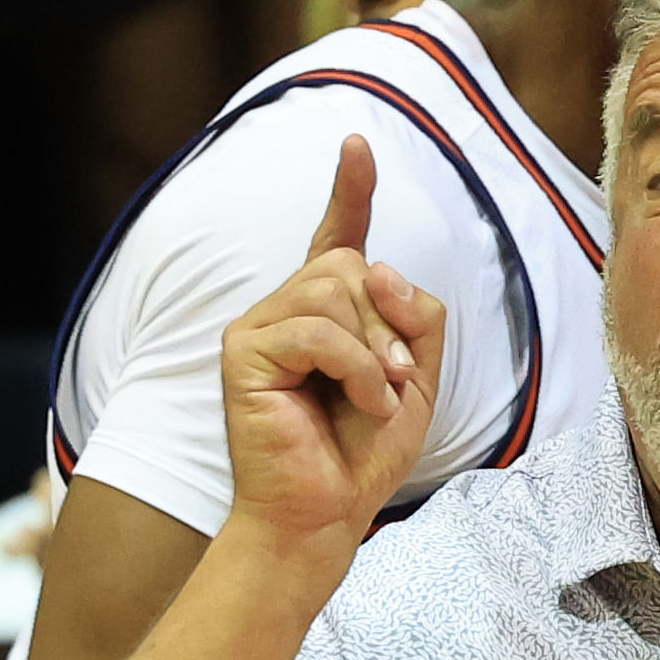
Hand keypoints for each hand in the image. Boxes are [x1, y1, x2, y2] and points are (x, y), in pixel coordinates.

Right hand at [220, 137, 449, 562]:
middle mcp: (286, 309)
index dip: (350, 191)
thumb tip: (379, 266)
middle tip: (394, 381)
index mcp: (326, 313)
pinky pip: (318, 328)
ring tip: (375, 398)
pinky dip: (356, 366)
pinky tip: (362, 402)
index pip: (337, 237)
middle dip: (390, 322)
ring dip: (376, 349)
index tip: (357, 145)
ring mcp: (259, 325)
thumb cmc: (362, 453)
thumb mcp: (417, 378)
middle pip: (352, 265)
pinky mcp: (243, 350)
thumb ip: (416, 317)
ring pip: (337, 288)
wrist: (326, 514)